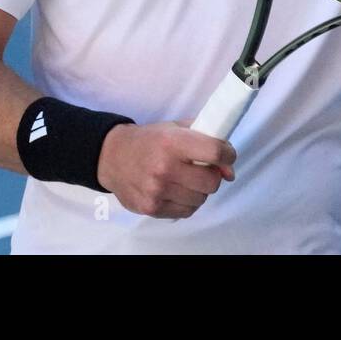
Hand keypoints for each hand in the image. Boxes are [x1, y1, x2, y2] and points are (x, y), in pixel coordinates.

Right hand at [96, 121, 236, 218]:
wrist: (112, 156)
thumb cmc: (149, 140)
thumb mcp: (175, 128)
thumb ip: (206, 139)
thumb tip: (229, 169)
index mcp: (172, 142)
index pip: (215, 152)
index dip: (228, 155)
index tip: (227, 156)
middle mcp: (164, 167)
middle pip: (212, 181)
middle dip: (214, 175)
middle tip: (204, 170)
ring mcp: (157, 191)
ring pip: (201, 199)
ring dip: (199, 190)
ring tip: (187, 180)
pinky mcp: (152, 208)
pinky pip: (186, 211)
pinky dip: (187, 202)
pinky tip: (177, 191)